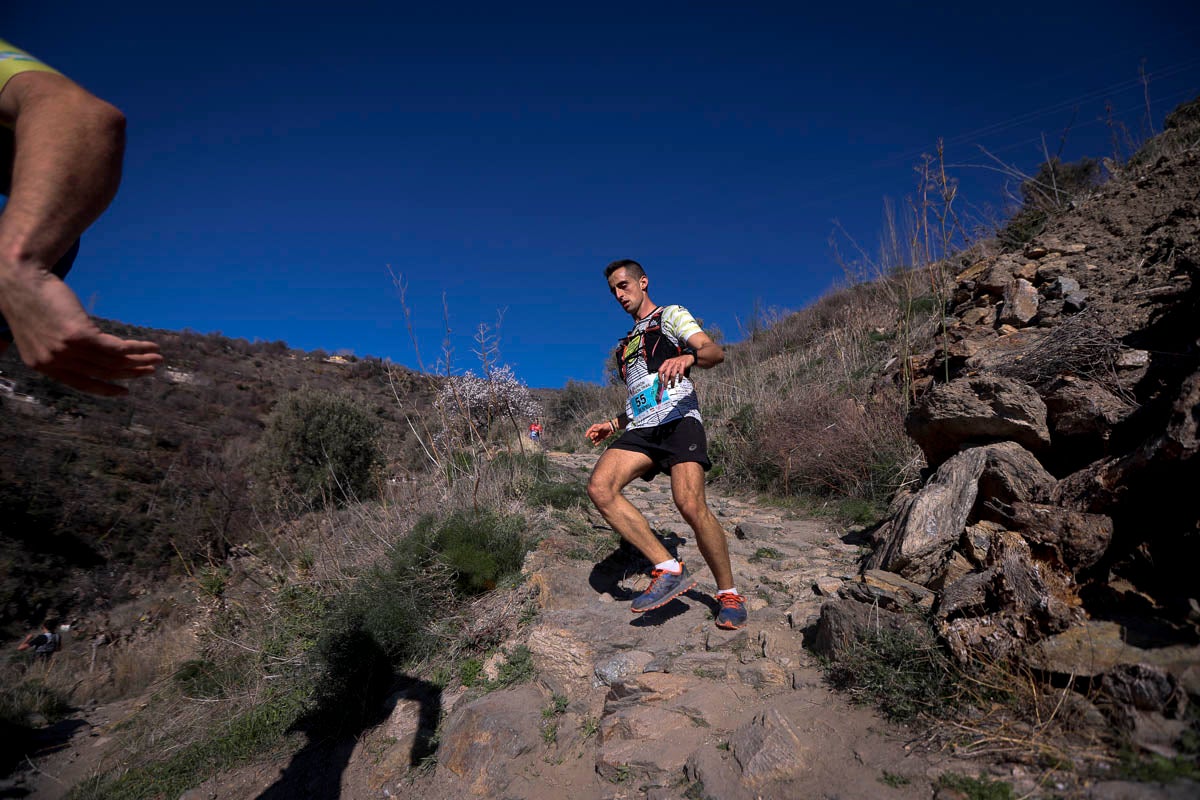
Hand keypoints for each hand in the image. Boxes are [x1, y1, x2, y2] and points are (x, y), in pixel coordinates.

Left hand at [0, 266, 161, 395]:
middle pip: (102, 372)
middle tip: (150, 370)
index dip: (106, 389)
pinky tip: (149, 346)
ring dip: (139, 361)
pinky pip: (116, 348)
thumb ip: (60, 348)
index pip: (82, 384)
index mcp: (43, 365)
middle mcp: (55, 362)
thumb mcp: (40, 331)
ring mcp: (68, 351)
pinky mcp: (80, 336)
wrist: (20, 279)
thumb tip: (88, 355)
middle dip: (131, 373)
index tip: (124, 391)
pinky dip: (136, 348)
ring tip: (157, 358)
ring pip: (112, 362)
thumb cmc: (29, 299)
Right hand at [585, 420, 615, 445]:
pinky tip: (596, 444)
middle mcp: (595, 432)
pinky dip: (597, 443)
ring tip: (594, 442)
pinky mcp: (601, 438)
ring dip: (594, 440)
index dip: (587, 433)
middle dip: (592, 436)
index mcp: (595, 428)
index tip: (586, 436)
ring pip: (594, 439)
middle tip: (593, 437)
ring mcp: (598, 435)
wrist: (611, 429)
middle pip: (591, 435)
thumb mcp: (602, 426)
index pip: (590, 430)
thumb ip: (598, 428)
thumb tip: (593, 430)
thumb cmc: (606, 426)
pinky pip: (598, 441)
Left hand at [656, 353, 694, 388]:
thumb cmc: (679, 362)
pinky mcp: (683, 364)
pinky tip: (679, 381)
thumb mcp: (672, 366)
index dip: (659, 377)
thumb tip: (666, 380)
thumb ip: (669, 372)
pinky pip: (680, 373)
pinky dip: (680, 378)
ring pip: (673, 374)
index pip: (660, 370)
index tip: (660, 382)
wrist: (688, 356)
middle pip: (666, 373)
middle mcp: (671, 362)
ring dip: (672, 382)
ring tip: (672, 386)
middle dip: (665, 381)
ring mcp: (677, 363)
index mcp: (667, 362)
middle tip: (665, 387)